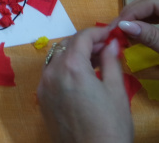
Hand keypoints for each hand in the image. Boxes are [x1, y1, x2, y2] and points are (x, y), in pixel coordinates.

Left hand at [37, 28, 132, 142]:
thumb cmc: (110, 127)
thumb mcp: (116, 91)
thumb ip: (111, 61)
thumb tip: (111, 43)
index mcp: (71, 67)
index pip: (82, 37)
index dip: (98, 32)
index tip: (111, 34)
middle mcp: (52, 72)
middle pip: (67, 45)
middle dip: (86, 43)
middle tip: (106, 48)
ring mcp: (44, 86)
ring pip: (57, 58)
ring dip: (74, 54)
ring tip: (96, 62)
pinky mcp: (42, 99)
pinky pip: (51, 74)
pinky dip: (65, 69)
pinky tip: (81, 78)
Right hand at [114, 0, 158, 109]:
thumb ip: (154, 39)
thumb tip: (124, 26)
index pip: (154, 2)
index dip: (132, 12)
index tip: (115, 27)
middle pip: (155, 1)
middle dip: (133, 12)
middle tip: (115, 29)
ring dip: (141, 17)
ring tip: (125, 31)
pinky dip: (152, 23)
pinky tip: (142, 32)